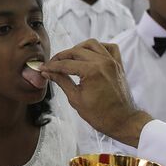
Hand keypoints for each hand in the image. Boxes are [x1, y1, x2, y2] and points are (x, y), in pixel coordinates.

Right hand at [37, 40, 152, 146]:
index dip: (52, 66)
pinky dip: (98, 47)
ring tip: (69, 58)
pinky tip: (89, 54)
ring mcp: (112, 62)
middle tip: (52, 64)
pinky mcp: (118, 64)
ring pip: (92, 44)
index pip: (66, 64)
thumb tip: (48, 73)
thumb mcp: (75, 99)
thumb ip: (61, 82)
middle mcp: (103, 62)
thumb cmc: (100, 114)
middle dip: (61, 56)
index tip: (43, 67)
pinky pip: (109, 47)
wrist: (122, 120)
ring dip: (78, 48)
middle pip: (76, 51)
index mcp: (92, 71)